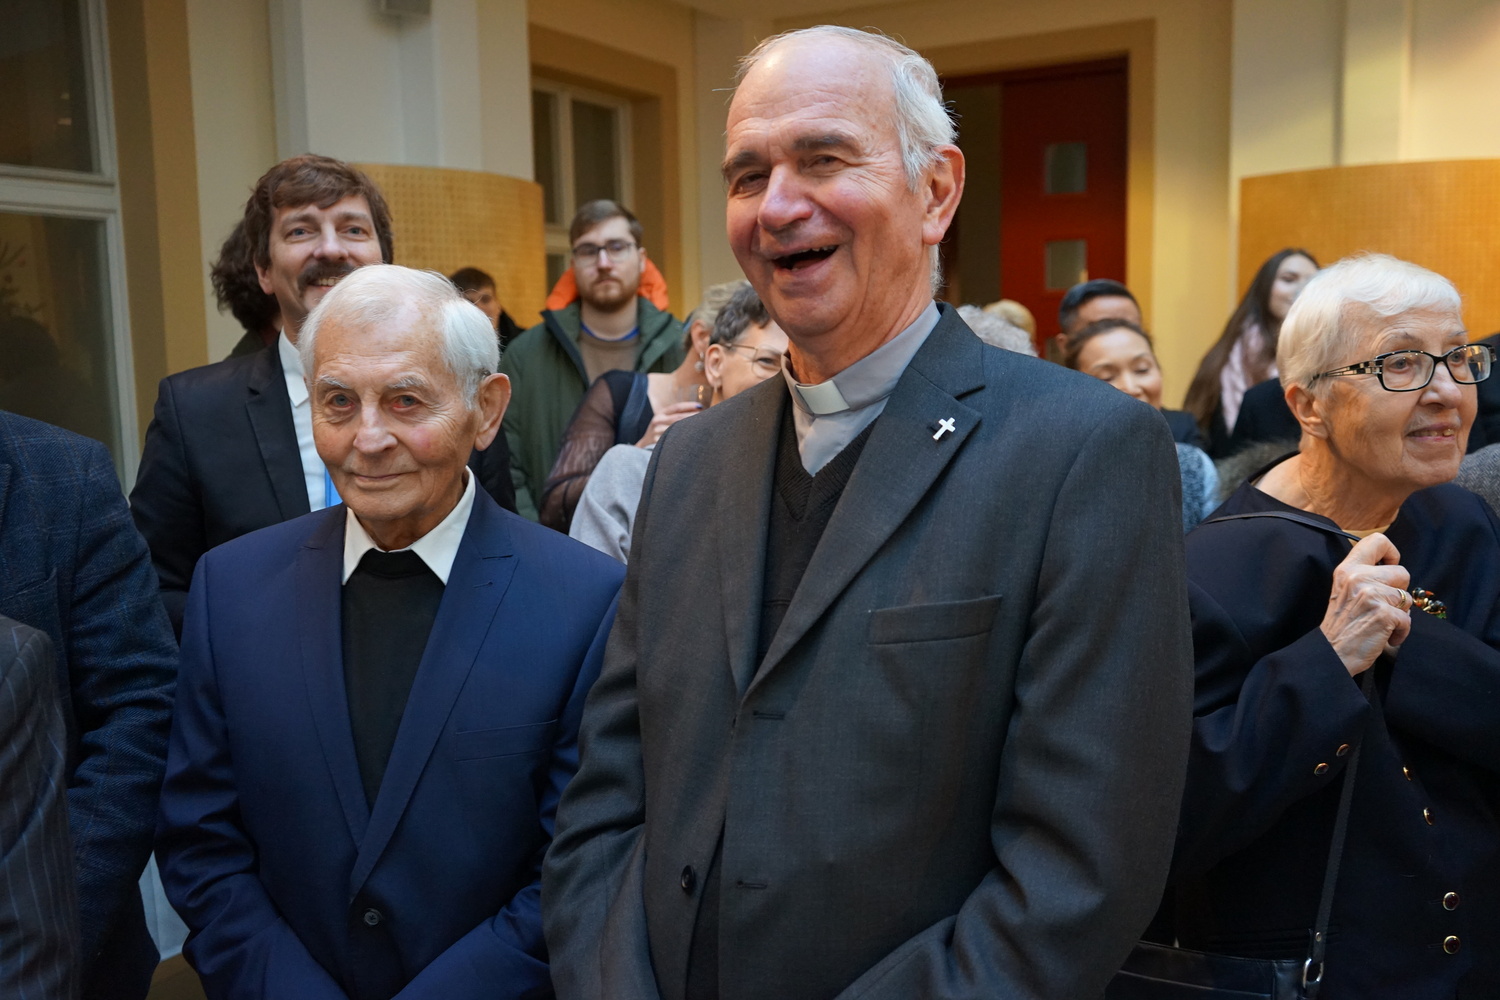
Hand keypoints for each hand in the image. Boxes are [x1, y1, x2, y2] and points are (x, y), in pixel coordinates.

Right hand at [635, 402, 701, 446]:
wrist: (642, 448)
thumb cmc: (657, 433)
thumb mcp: (661, 421)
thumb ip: (673, 416)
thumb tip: (696, 410)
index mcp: (659, 414)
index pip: (676, 407)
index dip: (689, 406)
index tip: (701, 406)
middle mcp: (657, 421)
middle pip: (678, 417)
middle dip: (693, 416)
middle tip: (706, 416)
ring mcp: (657, 433)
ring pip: (677, 429)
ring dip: (691, 428)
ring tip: (703, 426)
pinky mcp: (658, 443)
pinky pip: (674, 440)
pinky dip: (685, 439)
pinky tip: (694, 439)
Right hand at [1321, 533, 1411, 676]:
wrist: (1332, 654)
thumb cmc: (1341, 626)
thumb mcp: (1344, 590)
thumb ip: (1364, 576)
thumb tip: (1394, 572)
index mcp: (1347, 569)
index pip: (1377, 540)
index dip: (1391, 554)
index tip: (1388, 569)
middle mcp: (1357, 577)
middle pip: (1402, 572)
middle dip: (1399, 592)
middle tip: (1382, 606)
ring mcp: (1371, 595)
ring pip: (1407, 597)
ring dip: (1400, 614)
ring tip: (1381, 624)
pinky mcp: (1384, 614)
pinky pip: (1408, 619)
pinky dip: (1400, 632)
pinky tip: (1385, 636)